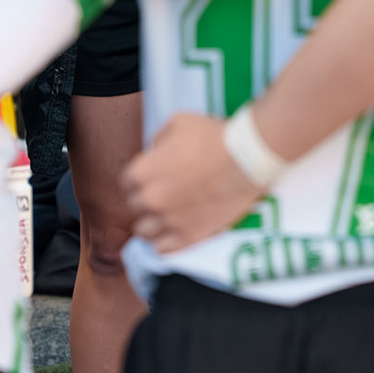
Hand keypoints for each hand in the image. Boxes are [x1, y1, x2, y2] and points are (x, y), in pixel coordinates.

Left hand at [124, 111, 263, 250]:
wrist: (246, 157)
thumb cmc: (213, 136)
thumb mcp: (177, 122)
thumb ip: (157, 140)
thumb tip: (153, 154)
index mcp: (142, 172)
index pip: (126, 182)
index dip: (140, 178)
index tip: (154, 176)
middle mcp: (151, 200)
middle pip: (136, 206)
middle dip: (147, 199)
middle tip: (164, 193)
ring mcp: (169, 221)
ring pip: (145, 232)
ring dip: (152, 223)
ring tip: (166, 216)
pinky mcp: (189, 236)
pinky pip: (163, 250)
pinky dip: (164, 242)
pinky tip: (172, 232)